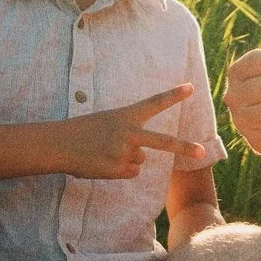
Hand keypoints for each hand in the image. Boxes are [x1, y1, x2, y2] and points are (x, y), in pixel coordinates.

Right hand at [53, 83, 206, 179]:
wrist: (59, 144)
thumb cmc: (82, 132)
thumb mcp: (106, 123)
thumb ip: (128, 135)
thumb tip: (142, 158)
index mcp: (125, 115)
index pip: (153, 103)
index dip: (173, 95)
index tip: (191, 87)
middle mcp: (128, 133)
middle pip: (163, 142)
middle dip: (184, 147)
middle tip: (201, 151)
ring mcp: (124, 152)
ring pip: (139, 160)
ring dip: (125, 160)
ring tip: (103, 153)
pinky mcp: (118, 169)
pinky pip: (130, 173)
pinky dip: (119, 171)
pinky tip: (102, 163)